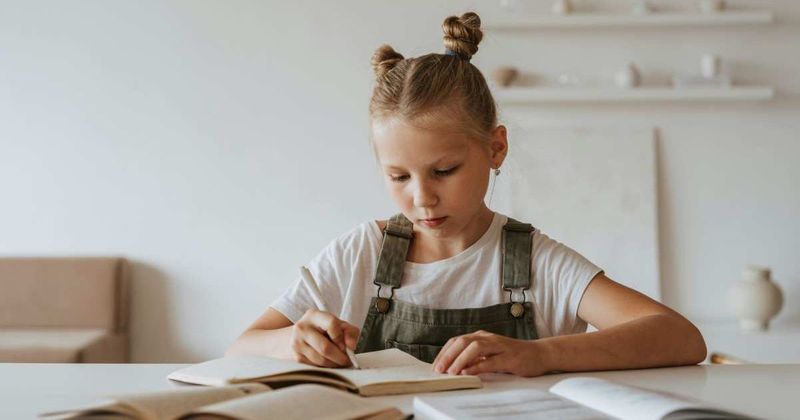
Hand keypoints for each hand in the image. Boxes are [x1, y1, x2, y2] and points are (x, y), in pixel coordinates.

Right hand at [290, 309, 359, 367]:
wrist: (303, 335)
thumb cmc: (325, 329)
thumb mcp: (340, 325)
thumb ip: (350, 332)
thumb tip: (351, 346)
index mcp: (314, 315)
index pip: (331, 324)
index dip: (341, 338)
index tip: (346, 346)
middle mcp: (302, 328)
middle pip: (325, 347)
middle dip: (340, 357)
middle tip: (347, 361)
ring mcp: (297, 343)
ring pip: (320, 360)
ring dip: (334, 364)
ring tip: (339, 362)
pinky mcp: (296, 356)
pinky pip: (315, 366)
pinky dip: (326, 367)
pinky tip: (329, 362)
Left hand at [432, 330, 547, 376]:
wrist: (540, 354)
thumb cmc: (513, 355)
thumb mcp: (490, 355)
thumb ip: (475, 358)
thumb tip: (454, 366)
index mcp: (482, 336)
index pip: (457, 340)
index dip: (444, 352)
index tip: (435, 365)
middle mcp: (488, 338)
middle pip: (463, 341)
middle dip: (448, 355)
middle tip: (438, 369)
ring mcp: (499, 346)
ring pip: (475, 348)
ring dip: (460, 359)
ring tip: (451, 372)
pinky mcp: (509, 357)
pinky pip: (490, 361)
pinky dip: (477, 366)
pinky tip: (468, 373)